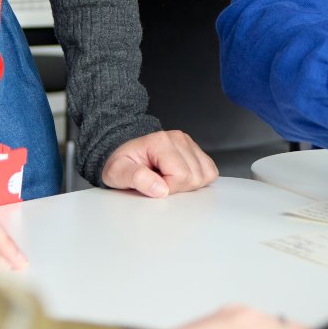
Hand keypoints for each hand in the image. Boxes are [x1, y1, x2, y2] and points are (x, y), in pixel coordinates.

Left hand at [101, 129, 219, 197]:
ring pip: (206, 175)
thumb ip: (136, 179)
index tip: (152, 185)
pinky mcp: (196, 150)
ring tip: (168, 178)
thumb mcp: (117, 173)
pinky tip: (180, 177)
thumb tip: (161, 189)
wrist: (125, 154)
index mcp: (161, 141)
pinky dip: (198, 180)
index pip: (181, 176)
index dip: (167, 189)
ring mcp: (189, 143)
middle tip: (159, 182)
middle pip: (195, 177)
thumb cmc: (122, 164)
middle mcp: (178, 139)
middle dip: (178, 187)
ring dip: (188, 184)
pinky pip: (210, 171)